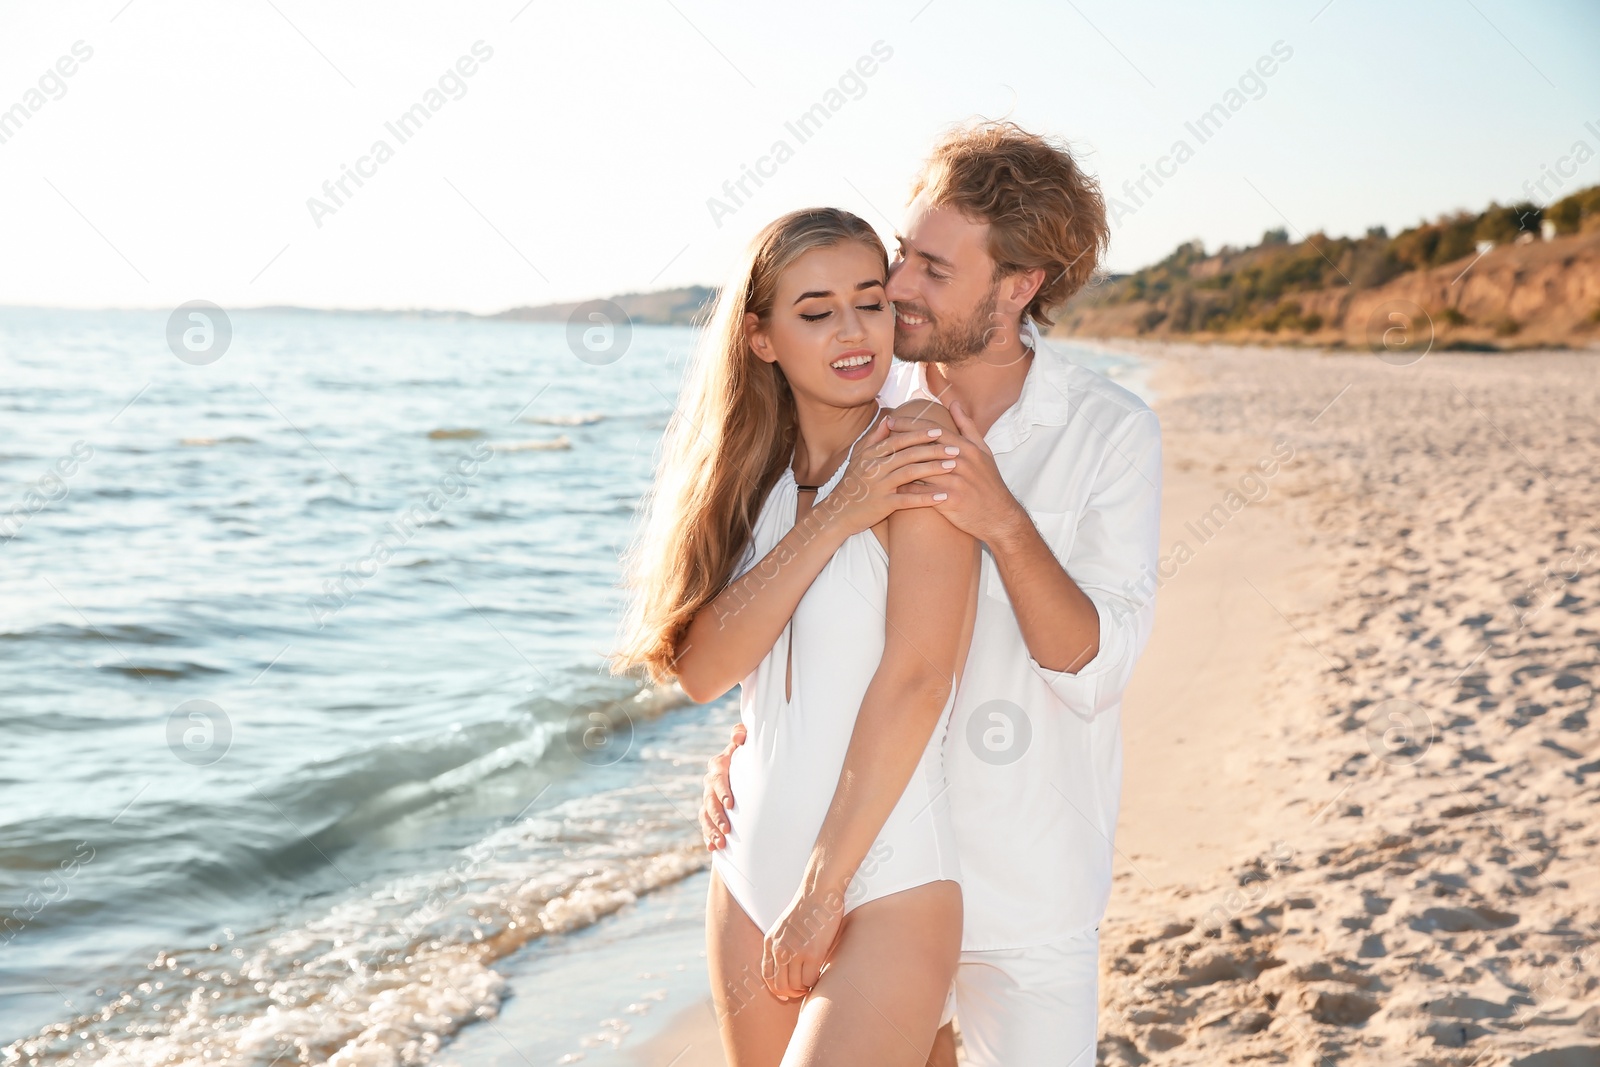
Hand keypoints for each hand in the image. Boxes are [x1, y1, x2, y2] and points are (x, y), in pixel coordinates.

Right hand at [700, 722, 745, 849]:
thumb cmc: (748, 756)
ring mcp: (708, 798)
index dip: (722, 790)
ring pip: (705, 815)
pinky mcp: (709, 811)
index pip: (718, 778)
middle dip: (717, 816)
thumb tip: (741, 735)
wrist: (745, 771)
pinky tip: (713, 848)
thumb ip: (742, 737)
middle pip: (709, 800)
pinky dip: (708, 836)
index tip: (730, 804)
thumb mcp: (746, 746)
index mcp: (720, 765)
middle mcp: (711, 782)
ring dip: (711, 829)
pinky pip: (705, 825)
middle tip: (727, 830)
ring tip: (721, 843)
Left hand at [762, 883, 846, 999]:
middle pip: (779, 985)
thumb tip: (785, 968)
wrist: (818, 893)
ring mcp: (795, 952)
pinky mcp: (812, 954)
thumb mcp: (784, 926)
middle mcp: (779, 949)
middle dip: (791, 993)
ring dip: (804, 989)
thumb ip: (781, 944)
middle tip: (803, 990)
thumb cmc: (807, 909)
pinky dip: (815, 983)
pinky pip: (810, 980)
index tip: (785, 994)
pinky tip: (820, 975)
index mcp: (770, 942)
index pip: (767, 975)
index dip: (776, 989)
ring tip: (812, 983)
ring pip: (795, 985)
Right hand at [820, 417, 962, 536]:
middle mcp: (874, 467)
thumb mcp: (858, 457)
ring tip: (953, 466)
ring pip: (910, 473)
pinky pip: (908, 500)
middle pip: (909, 454)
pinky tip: (943, 496)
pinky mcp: (882, 505)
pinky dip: (926, 498)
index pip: (899, 440)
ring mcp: (878, 486)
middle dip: (934, 449)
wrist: (837, 513)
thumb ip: (874, 438)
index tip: (939, 431)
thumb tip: (889, 419)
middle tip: (955, 448)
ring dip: (934, 469)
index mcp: (871, 454)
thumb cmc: (853, 484)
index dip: (920, 434)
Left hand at [891, 400, 1026, 545]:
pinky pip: (922, 493)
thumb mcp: (983, 451)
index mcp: (966, 448)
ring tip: (878, 462)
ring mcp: (956, 481)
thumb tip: (954, 404)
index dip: (910, 425)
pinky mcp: (951, 501)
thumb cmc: (989, 483)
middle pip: (923, 447)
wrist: (1000, 517)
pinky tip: (891, 487)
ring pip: (920, 469)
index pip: (933, 431)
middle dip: (899, 441)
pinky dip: (906, 490)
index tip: (891, 420)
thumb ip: (967, 426)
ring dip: (899, 466)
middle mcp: (961, 462)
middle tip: (878, 438)